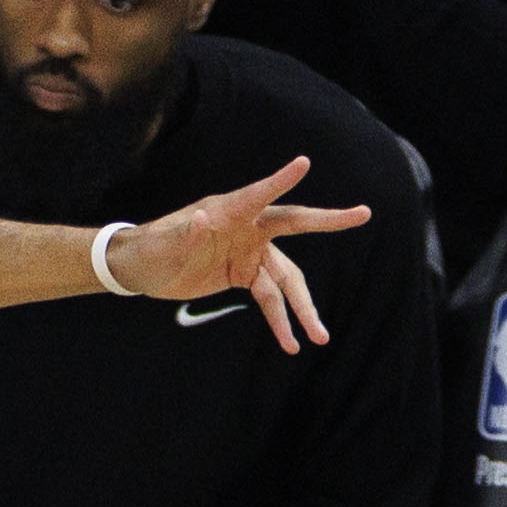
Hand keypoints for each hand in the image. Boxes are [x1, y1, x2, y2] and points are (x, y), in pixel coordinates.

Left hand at [103, 157, 370, 355]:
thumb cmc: (151, 250)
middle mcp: (246, 228)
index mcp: (228, 211)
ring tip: (319, 338)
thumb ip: (185, 235)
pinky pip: (271, 298)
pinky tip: (290, 343)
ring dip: (303, 309)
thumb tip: (201, 220)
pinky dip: (280, 320)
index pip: (259, 194)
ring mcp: (250, 252)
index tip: (303, 163)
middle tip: (363, 214)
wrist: (143, 270)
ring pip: (287, 279)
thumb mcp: (164, 246)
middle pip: (295, 225)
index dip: (280, 180)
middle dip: (329, 222)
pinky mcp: (245, 274)